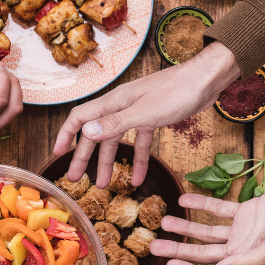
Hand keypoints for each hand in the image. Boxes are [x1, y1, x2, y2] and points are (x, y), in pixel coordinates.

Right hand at [53, 42, 239, 187]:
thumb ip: (116, 124)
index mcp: (115, 102)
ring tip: (104, 185)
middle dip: (85, 157)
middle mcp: (122, 106)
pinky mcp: (154, 118)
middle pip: (97, 133)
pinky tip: (139, 179)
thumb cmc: (178, 91)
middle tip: (76, 179)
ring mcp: (138, 112)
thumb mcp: (145, 112)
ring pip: (118, 140)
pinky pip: (141, 142)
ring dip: (111, 163)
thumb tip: (87, 133)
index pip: (80, 117)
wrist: (206, 79)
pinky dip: (139, 161)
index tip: (58, 154)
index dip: (66, 135)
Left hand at [149, 183, 264, 264]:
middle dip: (178, 249)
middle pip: (203, 252)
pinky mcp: (249, 210)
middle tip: (153, 244)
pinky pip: (220, 209)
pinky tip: (185, 197)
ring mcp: (244, 229)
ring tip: (164, 221)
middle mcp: (242, 248)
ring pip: (207, 231)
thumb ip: (247, 260)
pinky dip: (203, 204)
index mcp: (247, 261)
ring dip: (186, 227)